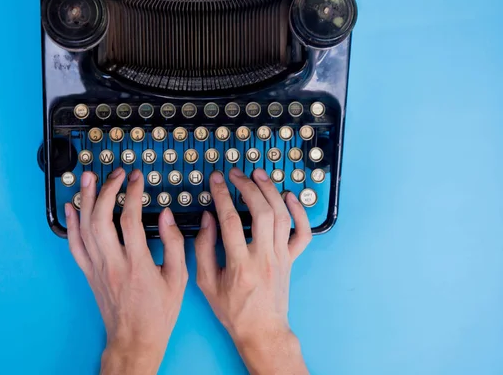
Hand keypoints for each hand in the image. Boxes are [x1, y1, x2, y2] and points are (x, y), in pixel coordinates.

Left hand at [65, 168, 187, 374]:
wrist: (134, 339)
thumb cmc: (158, 313)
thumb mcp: (178, 279)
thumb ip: (175, 244)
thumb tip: (166, 216)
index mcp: (138, 263)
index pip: (130, 219)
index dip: (132, 193)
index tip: (137, 178)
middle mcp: (113, 263)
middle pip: (101, 218)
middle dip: (106, 190)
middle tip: (115, 174)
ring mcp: (97, 268)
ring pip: (84, 228)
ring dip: (85, 199)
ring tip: (88, 178)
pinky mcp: (89, 273)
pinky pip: (74, 246)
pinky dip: (71, 224)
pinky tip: (72, 207)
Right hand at [195, 168, 311, 374]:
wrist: (262, 331)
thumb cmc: (233, 310)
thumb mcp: (206, 283)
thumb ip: (203, 249)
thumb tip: (208, 218)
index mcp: (240, 264)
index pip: (230, 220)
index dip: (221, 195)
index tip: (216, 180)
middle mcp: (264, 257)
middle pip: (260, 212)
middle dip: (247, 187)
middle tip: (236, 173)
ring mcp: (281, 257)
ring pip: (281, 217)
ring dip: (270, 191)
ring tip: (258, 174)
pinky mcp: (291, 259)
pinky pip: (302, 233)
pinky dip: (300, 213)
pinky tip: (289, 197)